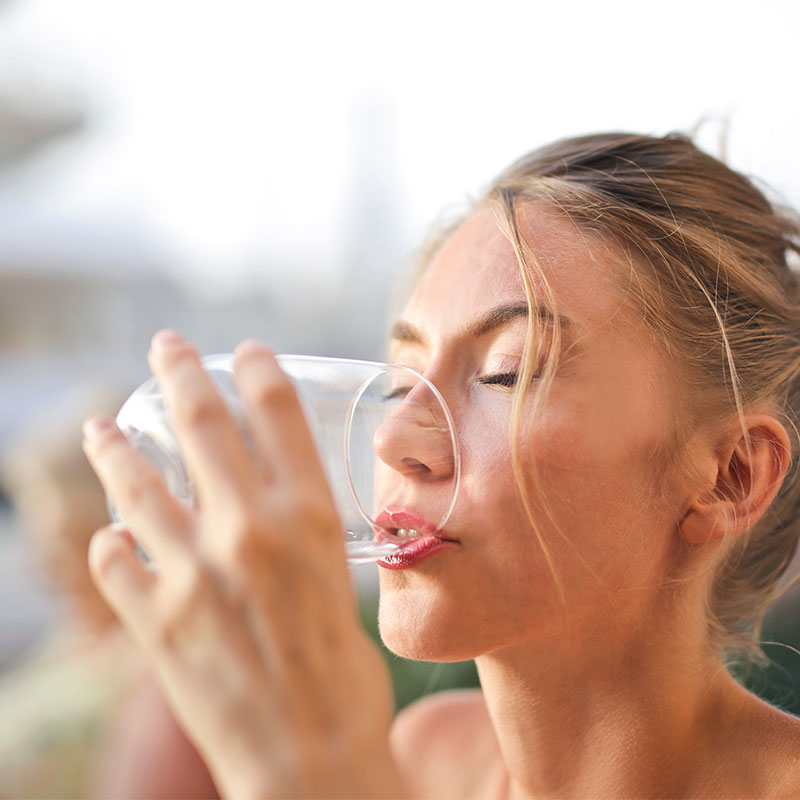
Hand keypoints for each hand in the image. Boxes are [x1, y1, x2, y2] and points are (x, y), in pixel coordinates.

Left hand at [83, 331, 404, 799]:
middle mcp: (251, 531)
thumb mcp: (343, 587)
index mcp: (311, 519)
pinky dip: (109, 544)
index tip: (245, 352)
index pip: (279, 413)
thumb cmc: (343, 678)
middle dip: (179, 372)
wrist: (310, 761)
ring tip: (98, 430)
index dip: (258, 369)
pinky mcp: (154, 621)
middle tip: (165, 348)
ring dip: (113, 450)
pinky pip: (113, 561)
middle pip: (203, 424)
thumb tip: (270, 515)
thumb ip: (302, 542)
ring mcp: (194, 573)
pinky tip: (112, 538)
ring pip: (137, 485)